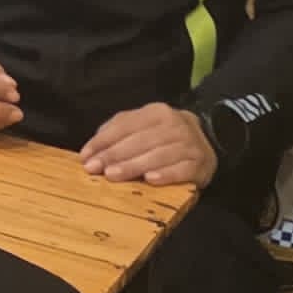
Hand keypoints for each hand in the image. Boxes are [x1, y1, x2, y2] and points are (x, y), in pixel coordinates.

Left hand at [81, 103, 217, 189]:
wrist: (207, 143)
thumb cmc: (164, 138)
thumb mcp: (141, 128)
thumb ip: (116, 133)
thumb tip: (90, 151)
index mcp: (156, 112)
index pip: (125, 125)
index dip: (103, 142)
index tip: (86, 157)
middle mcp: (174, 125)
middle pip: (140, 141)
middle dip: (115, 155)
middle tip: (96, 169)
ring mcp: (190, 144)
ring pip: (159, 155)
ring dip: (134, 166)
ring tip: (114, 175)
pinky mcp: (201, 163)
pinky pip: (182, 169)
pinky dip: (166, 175)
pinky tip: (150, 180)